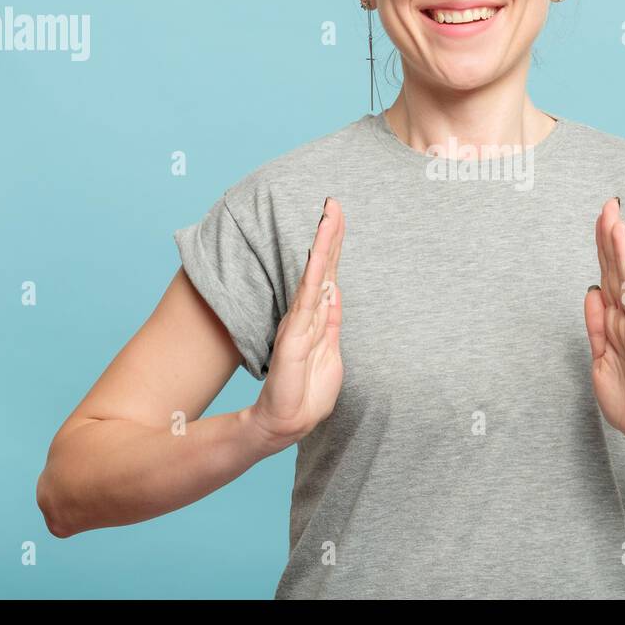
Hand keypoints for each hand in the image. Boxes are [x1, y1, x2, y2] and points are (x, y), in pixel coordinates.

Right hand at [250, 197, 344, 446]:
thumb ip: (331, 324)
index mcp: (317, 319)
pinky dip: (315, 274)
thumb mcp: (330, 355)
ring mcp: (300, 321)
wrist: (286, 422)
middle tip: (334, 202)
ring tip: (329, 215)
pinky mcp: (294, 334)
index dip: (334, 248)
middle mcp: (306, 313)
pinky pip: (308, 298)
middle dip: (330, 235)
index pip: (329, 276)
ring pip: (316, 275)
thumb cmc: (307, 394)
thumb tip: (334, 294)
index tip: (338, 218)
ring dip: (324, 245)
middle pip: (323, 267)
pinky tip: (319, 252)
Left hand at [584, 197, 624, 457]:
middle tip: (609, 203)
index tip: (601, 216)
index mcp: (615, 321)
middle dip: (610, 237)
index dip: (602, 246)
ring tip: (617, 221)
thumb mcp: (601, 357)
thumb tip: (590, 290)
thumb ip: (596, 325)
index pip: (608, 275)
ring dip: (620, 251)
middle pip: (616, 271)